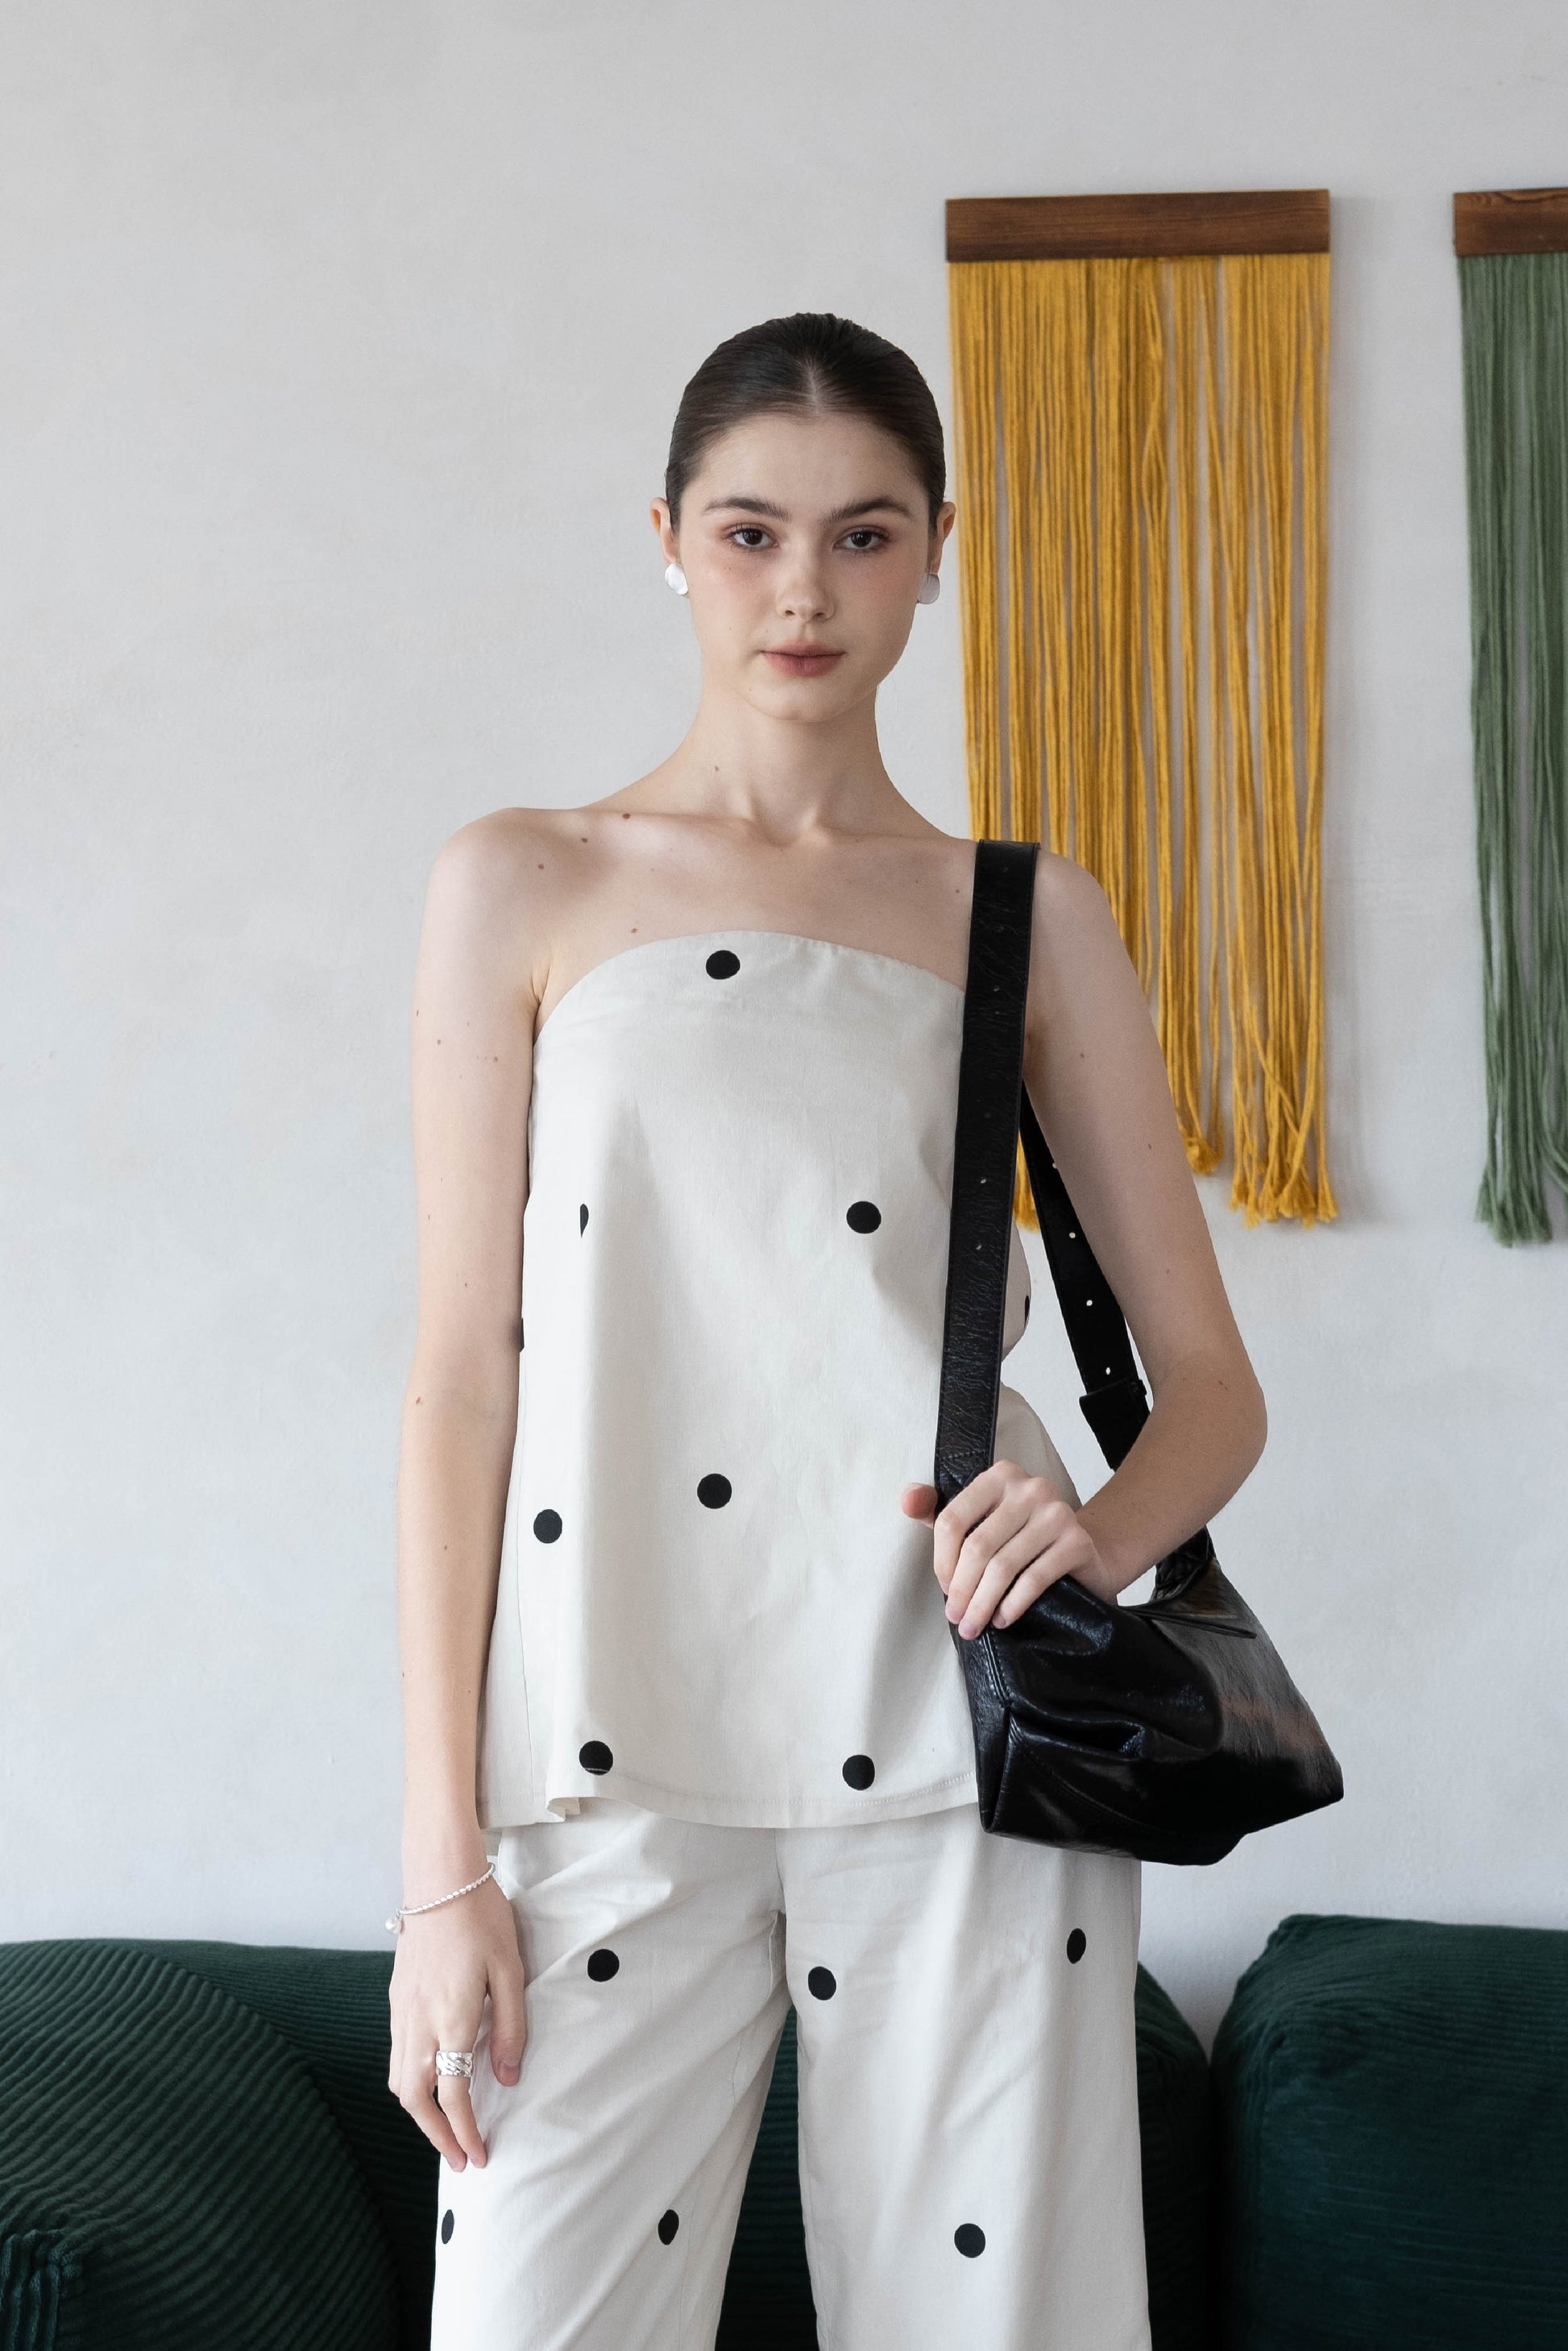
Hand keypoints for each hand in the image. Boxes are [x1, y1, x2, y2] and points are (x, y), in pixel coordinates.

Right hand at [388, 1873, 527, 2169]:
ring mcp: (401, 2011)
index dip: (465, 2132)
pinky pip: (396, 2054)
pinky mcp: (395, 1998)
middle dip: (436, 2136)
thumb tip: (508, 2079)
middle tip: (461, 2160)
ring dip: (419, 2112)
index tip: (480, 2157)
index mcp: (451, 2019)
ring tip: (445, 2128)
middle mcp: (418, 2023)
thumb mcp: (510, 1971)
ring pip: (398, 2080)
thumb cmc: (482, 1919)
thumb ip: (510, 2028)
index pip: (453, 2095)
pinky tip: (429, 2079)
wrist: (439, 1878)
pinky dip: (409, 2081)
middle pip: (414, 2100)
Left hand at [900, 1460, 1114, 1635]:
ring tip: (974, 1625)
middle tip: (956, 1617)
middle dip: (962, 1589)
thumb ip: (938, 1511)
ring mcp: (1057, 1513)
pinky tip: (1002, 1619)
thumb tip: (907, 1500)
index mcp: (1000, 1476)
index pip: (953, 1519)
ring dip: (983, 1603)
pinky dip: (1013, 1604)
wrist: (1082, 1554)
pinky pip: (1034, 1579)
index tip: (944, 1588)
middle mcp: (1031, 1488)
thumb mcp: (978, 1521)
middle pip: (978, 1546)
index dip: (942, 1560)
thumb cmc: (1020, 1539)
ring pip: (1004, 1565)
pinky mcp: (1078, 1542)